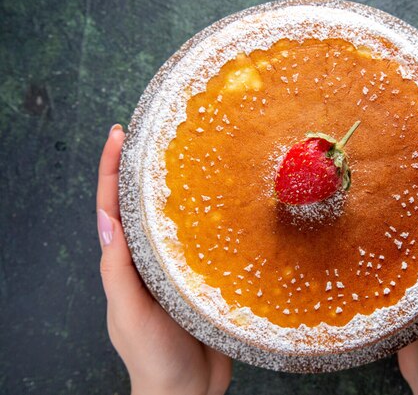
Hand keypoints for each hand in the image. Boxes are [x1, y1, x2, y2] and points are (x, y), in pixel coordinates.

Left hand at [97, 124, 231, 394]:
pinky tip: (228, 202)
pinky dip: (213, 218)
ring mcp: (178, 266)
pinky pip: (207, 241)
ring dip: (179, 187)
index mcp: (125, 263)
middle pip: (144, 204)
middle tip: (155, 132)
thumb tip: (106, 219)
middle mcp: (150, 258)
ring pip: (177, 218)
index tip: (118, 135)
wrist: (188, 391)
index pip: (113, 206)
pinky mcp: (204, 276)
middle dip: (144, 167)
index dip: (112, 169)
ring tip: (193, 154)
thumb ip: (117, 270)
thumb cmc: (153, 357)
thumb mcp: (129, 312)